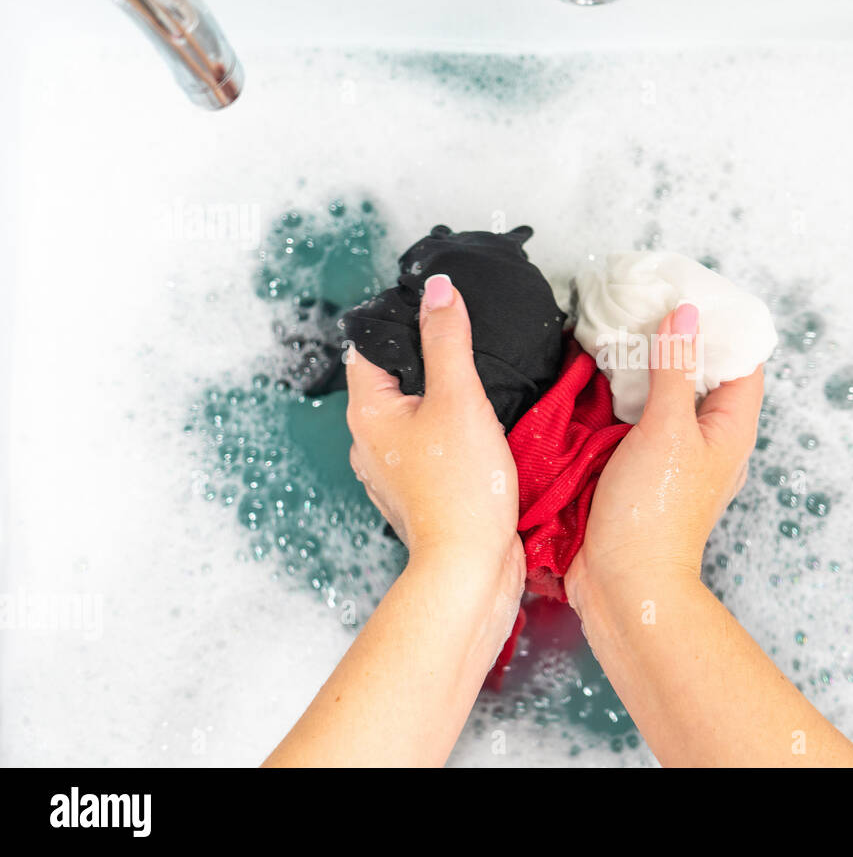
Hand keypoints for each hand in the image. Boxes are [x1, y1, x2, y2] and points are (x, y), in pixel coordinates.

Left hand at [345, 273, 524, 594]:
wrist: (470, 566)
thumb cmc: (460, 487)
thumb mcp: (459, 397)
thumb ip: (447, 339)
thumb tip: (437, 290)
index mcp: (367, 412)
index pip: (369, 346)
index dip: (402, 322)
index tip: (440, 312)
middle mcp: (370, 441)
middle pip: (393, 380)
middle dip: (428, 361)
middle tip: (469, 345)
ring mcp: (393, 471)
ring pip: (414, 416)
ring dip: (442, 401)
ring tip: (479, 390)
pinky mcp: (419, 492)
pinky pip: (430, 447)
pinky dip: (451, 435)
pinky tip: (480, 434)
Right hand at [567, 303, 764, 597]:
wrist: (623, 584)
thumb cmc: (654, 515)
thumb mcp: (666, 430)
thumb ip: (674, 368)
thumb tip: (685, 315)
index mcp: (732, 428)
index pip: (743, 360)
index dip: (724, 323)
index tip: (692, 291)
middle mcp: (710, 439)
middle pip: (704, 374)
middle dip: (679, 338)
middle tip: (647, 300)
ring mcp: (676, 455)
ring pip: (668, 394)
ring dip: (648, 364)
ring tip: (622, 326)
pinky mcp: (642, 467)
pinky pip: (639, 418)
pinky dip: (625, 392)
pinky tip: (601, 374)